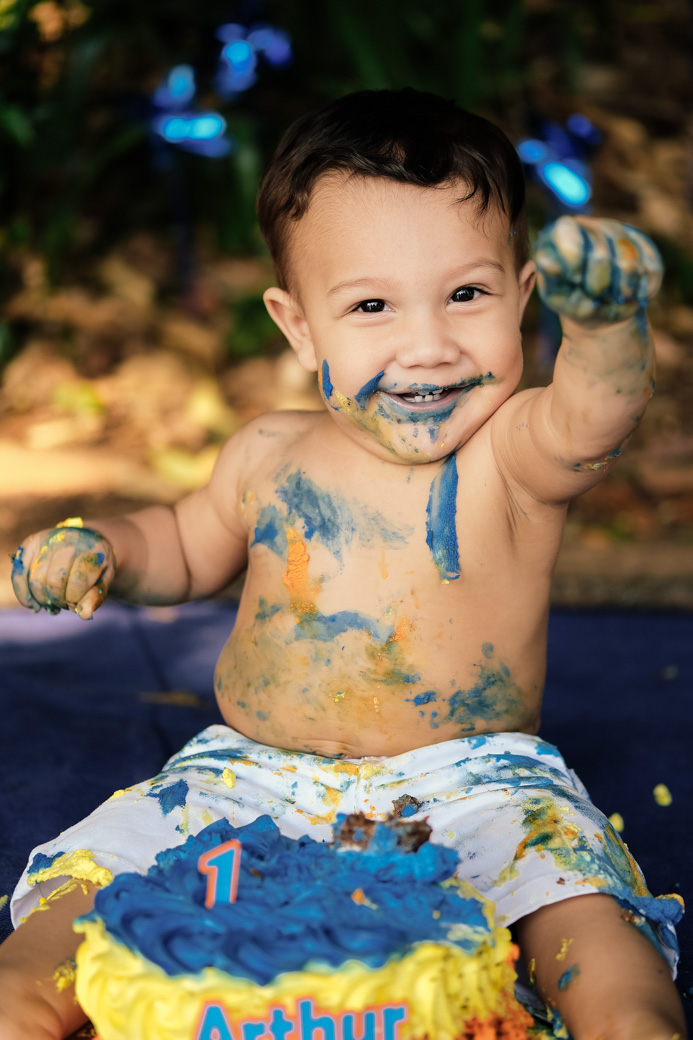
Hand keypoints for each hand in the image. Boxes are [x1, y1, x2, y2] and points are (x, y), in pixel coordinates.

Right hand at [11, 525, 115, 619]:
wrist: (86, 538)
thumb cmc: (96, 564)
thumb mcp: (105, 578)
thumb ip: (96, 596)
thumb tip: (84, 614)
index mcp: (92, 548)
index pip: (78, 579)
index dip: (75, 599)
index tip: (75, 605)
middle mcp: (68, 540)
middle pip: (55, 581)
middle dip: (58, 600)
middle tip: (64, 605)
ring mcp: (47, 541)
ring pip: (36, 580)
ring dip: (43, 600)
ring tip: (52, 605)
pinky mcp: (30, 544)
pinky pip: (19, 573)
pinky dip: (23, 593)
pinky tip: (33, 605)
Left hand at [535, 216, 662, 323]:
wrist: (601, 311)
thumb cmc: (573, 301)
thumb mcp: (557, 296)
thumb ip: (551, 279)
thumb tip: (545, 261)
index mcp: (560, 233)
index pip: (566, 230)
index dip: (573, 258)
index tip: (574, 280)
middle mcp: (589, 225)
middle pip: (600, 252)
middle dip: (598, 285)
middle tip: (594, 297)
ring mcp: (618, 231)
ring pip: (628, 260)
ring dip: (621, 290)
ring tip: (612, 299)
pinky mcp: (643, 243)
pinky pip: (650, 267)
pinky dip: (641, 290)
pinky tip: (633, 296)